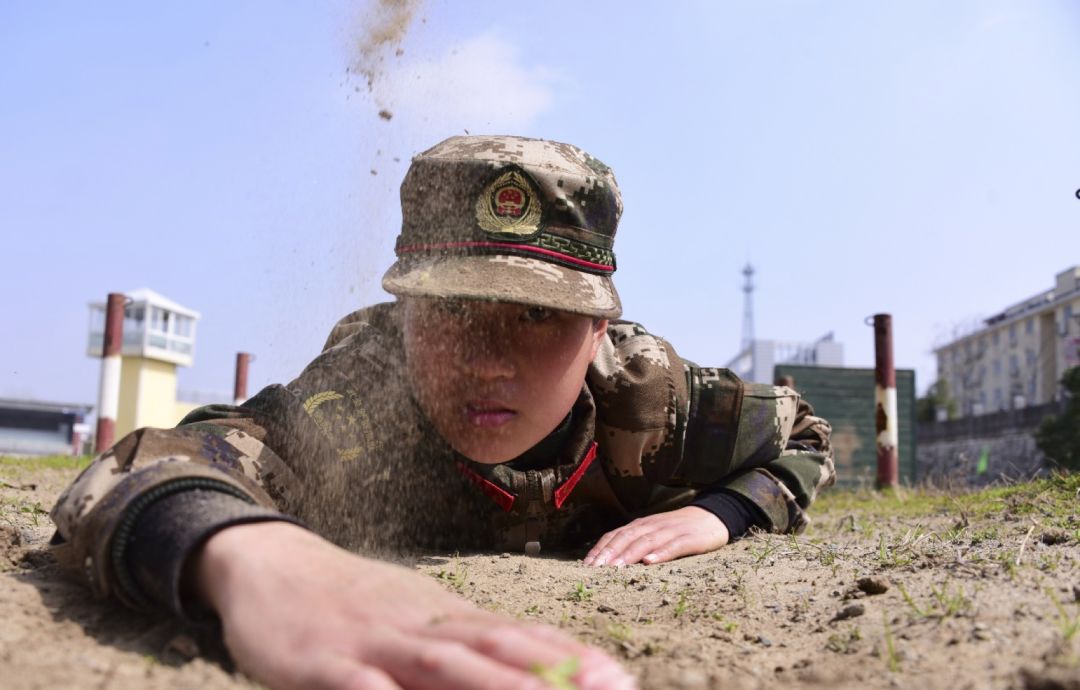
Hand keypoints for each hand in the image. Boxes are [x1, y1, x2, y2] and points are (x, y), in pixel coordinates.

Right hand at [194, 522, 635, 689]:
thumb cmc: (350, 602)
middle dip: (553, 675)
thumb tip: (524, 664)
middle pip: (494, 650)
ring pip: (442, 666)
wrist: (269, 564)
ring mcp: (373, 643)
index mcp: (442, 616)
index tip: (618, 677)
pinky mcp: (323, 664)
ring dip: (498, 686)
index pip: (516, 636)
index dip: (567, 658)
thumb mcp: (410, 614)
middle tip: (609, 688)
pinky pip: (361, 689)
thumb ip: (459, 642)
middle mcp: (419, 625)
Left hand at [583, 506, 729, 566]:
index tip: (586, 565)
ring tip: (615, 568)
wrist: (712, 517)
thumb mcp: (653, 534)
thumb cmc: (678, 531)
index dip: (600, 549)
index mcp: (641, 526)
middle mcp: (652, 526)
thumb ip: (635, 543)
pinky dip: (660, 553)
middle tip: (594, 570)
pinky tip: (650, 562)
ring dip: (629, 554)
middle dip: (609, 553)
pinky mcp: (689, 539)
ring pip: (646, 541)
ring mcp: (671, 531)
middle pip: (626, 538)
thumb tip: (609, 561)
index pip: (615, 535)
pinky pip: (673, 546)